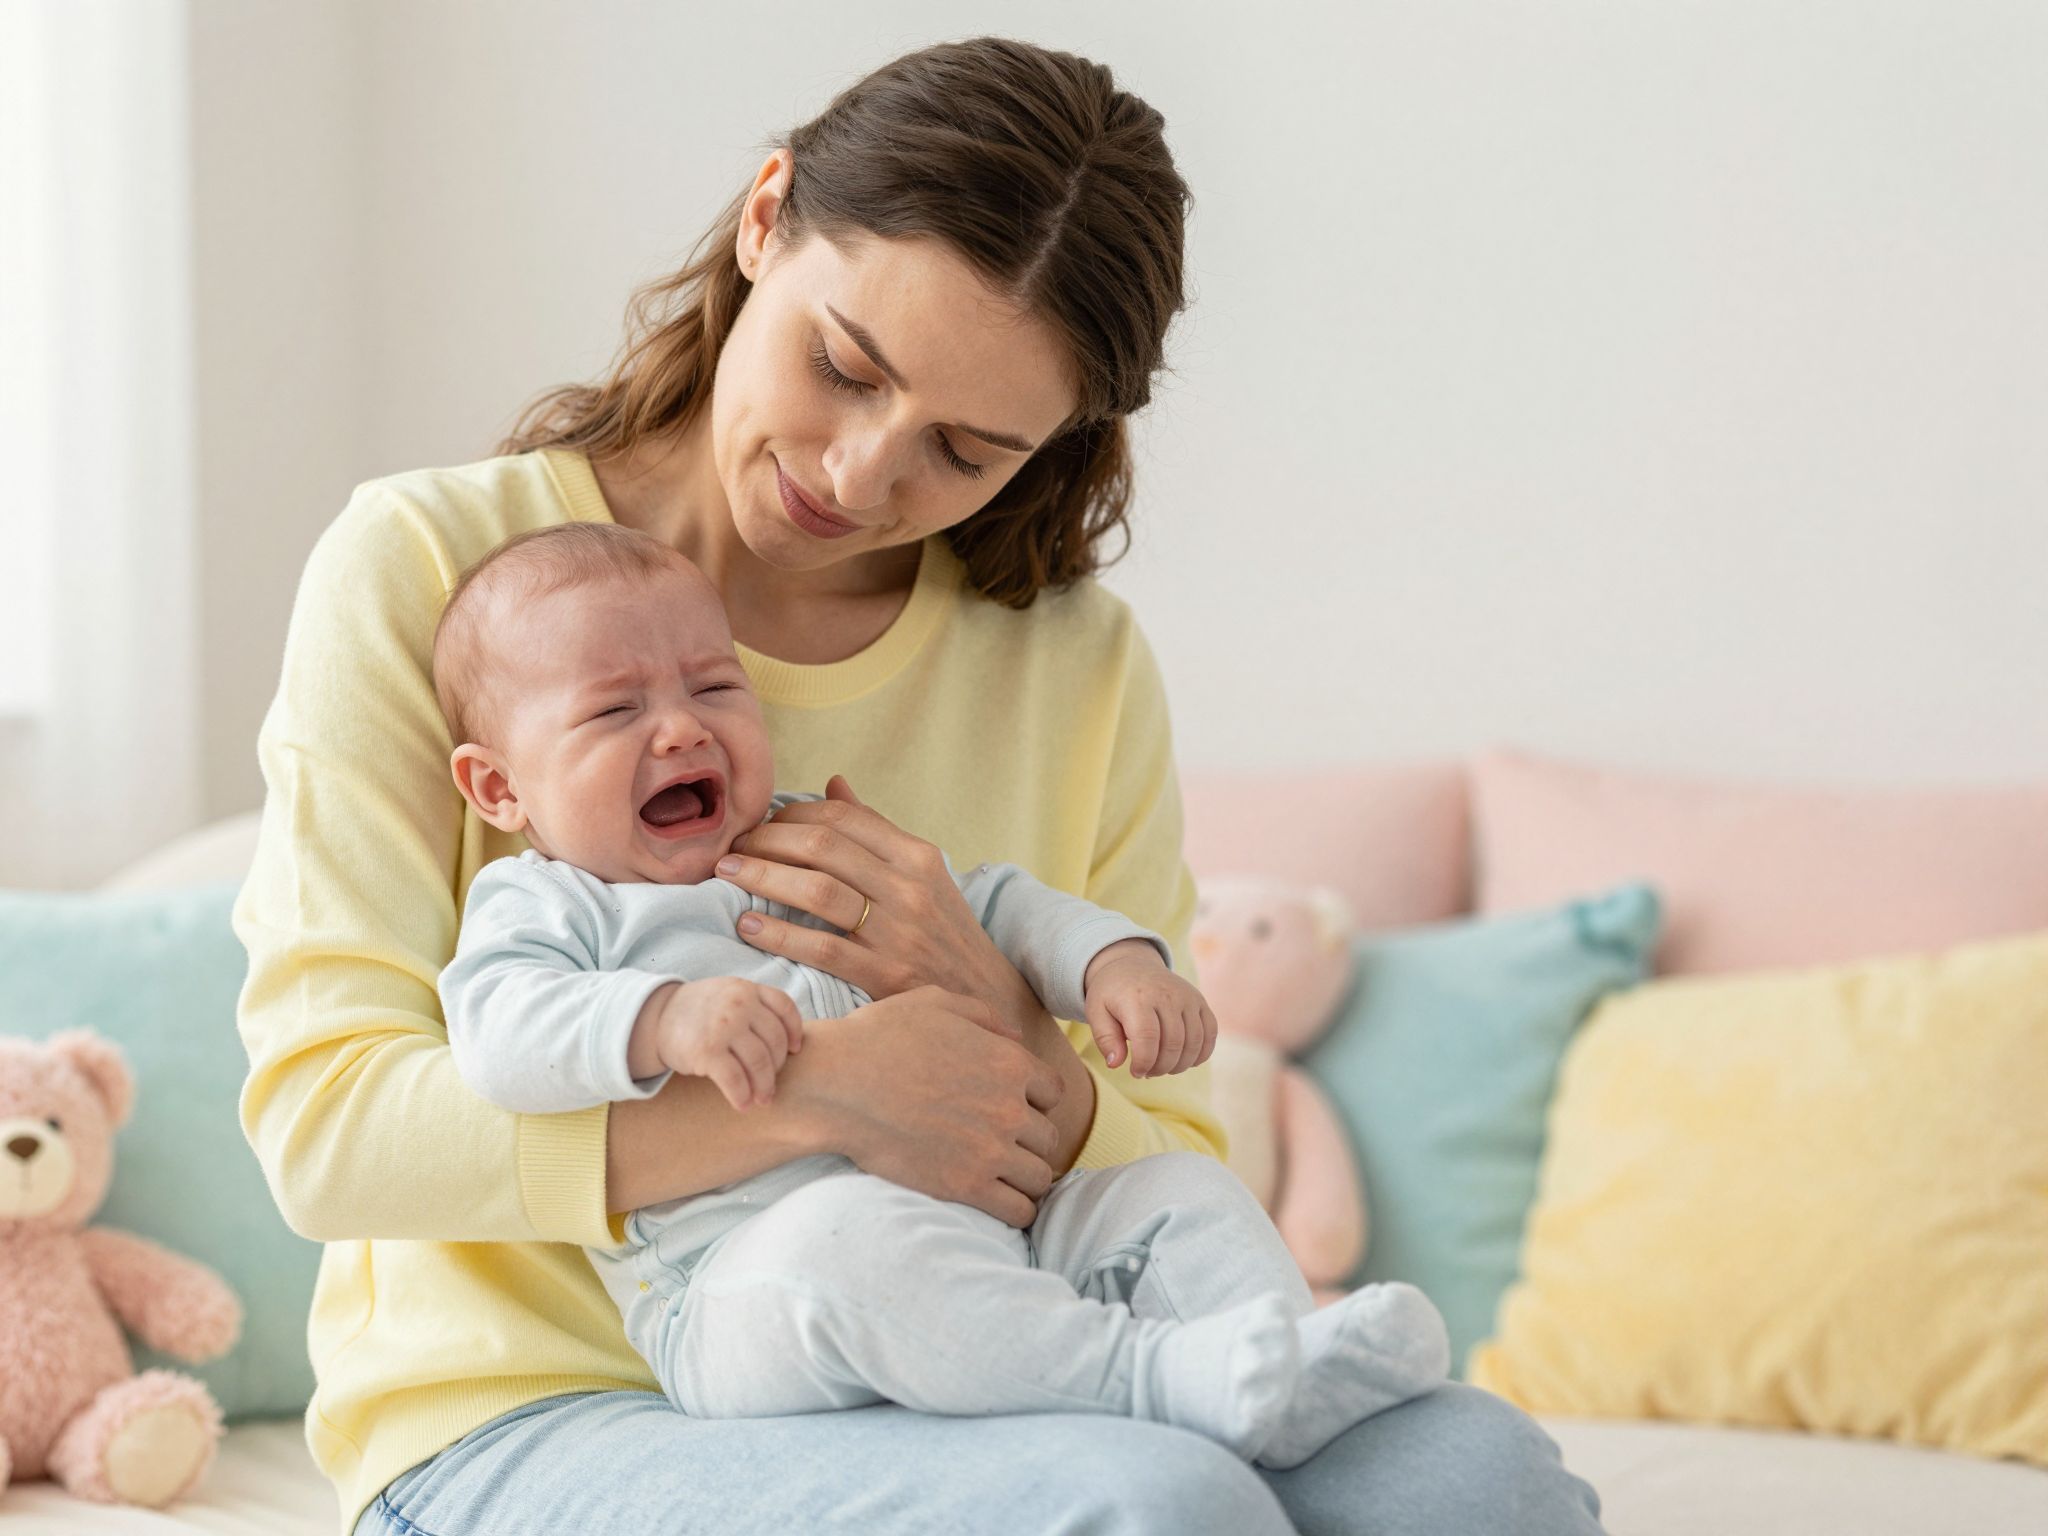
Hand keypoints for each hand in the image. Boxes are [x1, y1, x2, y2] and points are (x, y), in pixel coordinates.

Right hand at [657, 977, 804, 1110]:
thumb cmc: (699, 1011)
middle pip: (774, 1041)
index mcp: (747, 989)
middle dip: (777, 1068)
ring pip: (759, 1062)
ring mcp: (724, 1027)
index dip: (794, 1031)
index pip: (785, 1007)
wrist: (656, 1017)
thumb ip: (754, 1007)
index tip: (795, 1050)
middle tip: (771, 1085)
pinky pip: (735, 1079)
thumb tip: (788, 1045)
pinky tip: (743, 1104)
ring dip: (764, 1087)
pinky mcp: (706, 1051)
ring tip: (762, 1099)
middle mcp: (739, 1004)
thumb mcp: (728, 994)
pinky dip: (742, 1095)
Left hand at [717, 776, 1032, 1030]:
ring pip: (816, 890)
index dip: (793, 813)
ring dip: (762, 877)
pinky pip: (820, 947)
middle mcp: (909, 887)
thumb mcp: (923, 873)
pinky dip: (778, 932)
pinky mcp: (883, 974)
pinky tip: (748, 924)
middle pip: (823, 845)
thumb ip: (876, 830)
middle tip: (733, 846)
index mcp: (916, 855)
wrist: (984, 995)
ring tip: (728, 874)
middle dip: (767, 840)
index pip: (844, 816)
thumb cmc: (942, 929)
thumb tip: (834, 783)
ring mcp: (897, 931)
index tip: (763, 822)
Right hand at [801, 985, 1064, 1227]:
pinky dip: (1014, 1209)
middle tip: (1004, 1145)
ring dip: (1024, 1176)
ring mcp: (991, 1149)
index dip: (1034, 1100)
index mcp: (1009, 1061)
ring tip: (1003, 1177)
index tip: (1012, 1108)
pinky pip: (1019, 1210)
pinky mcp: (966, 1185)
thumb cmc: (878, 1038)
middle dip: (1029, 1141)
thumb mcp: (934, 1003)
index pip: (1053, 1092)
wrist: (837, 1084)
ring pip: (1040, 1177)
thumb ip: (984, 1017)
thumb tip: (1016, 1039)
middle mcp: (1009, 1106)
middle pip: (1049, 1137)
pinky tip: (997, 1201)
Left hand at [1082, 940, 1217, 1078]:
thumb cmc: (1112, 994)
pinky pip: (1210, 1032)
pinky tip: (1185, 1060)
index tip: (1136, 1072)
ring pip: (1194, 1042)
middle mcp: (1166, 994)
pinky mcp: (1199, 1001)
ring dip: (1180, 1064)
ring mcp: (1187, 997)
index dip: (1144, 1062)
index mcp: (1138, 997)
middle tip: (1148, 1072)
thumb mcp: (1096, 1012)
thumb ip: (1105, 1039)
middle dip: (1161, 1067)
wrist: (1131, 965)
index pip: (1147, 1038)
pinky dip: (1201, 1053)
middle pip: (1173, 1043)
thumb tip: (1116, 1064)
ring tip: (1164, 1067)